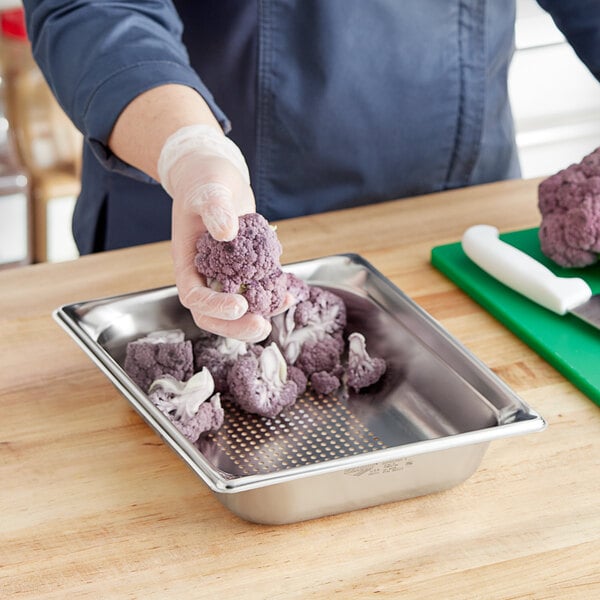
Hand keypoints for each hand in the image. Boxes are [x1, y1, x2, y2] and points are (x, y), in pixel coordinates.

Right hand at [157, 124, 270, 342]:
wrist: (214, 176)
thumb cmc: (204, 180)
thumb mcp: (209, 189)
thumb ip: (215, 209)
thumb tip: (227, 233)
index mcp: (187, 261)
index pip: (194, 296)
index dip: (215, 307)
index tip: (241, 306)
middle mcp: (204, 273)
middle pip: (213, 314)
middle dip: (236, 326)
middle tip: (262, 327)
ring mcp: (224, 273)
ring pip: (236, 308)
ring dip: (258, 315)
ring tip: (283, 308)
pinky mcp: (244, 268)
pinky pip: (256, 291)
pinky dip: (272, 296)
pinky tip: (290, 293)